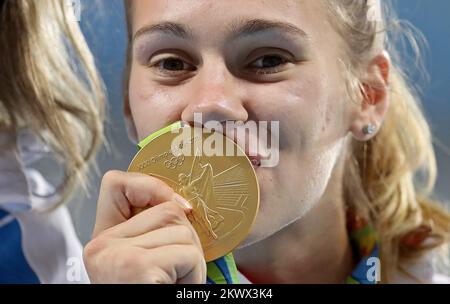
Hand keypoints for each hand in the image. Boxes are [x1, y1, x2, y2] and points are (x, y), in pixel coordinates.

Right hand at [83, 170, 205, 283]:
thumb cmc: (151, 289)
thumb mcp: (146, 261)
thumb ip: (152, 231)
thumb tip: (183, 205)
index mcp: (102, 240)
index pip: (116, 182)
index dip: (152, 187)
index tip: (177, 208)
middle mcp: (102, 244)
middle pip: (167, 209)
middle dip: (186, 239)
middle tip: (179, 271)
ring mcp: (116, 253)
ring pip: (182, 229)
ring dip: (193, 261)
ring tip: (178, 282)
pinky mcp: (136, 266)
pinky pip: (189, 254)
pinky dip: (195, 274)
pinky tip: (177, 287)